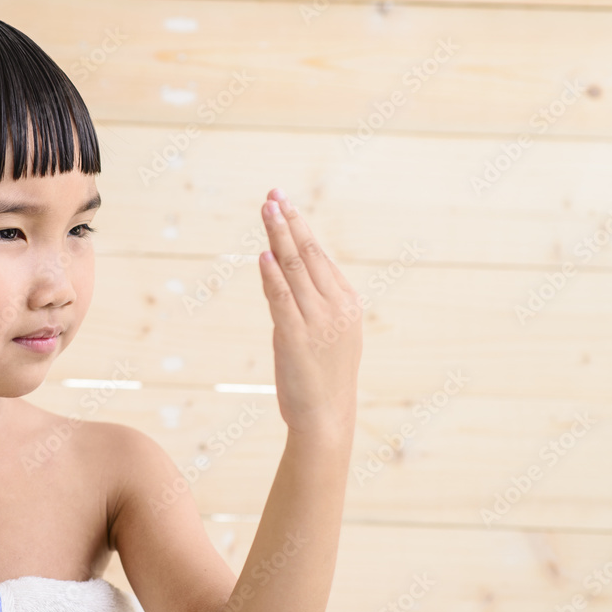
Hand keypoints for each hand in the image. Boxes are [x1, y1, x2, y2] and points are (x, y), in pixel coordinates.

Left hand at [258, 189, 361, 435]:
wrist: (327, 417)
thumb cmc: (325, 376)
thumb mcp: (330, 332)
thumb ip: (314, 301)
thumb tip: (285, 271)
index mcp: (347, 303)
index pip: (320, 256)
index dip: (300, 228)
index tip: (285, 204)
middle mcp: (336, 307)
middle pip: (308, 254)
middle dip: (289, 221)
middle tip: (273, 194)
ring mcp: (317, 321)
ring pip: (294, 269)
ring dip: (278, 236)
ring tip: (266, 209)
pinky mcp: (295, 337)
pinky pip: (281, 298)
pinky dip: (271, 274)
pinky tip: (263, 254)